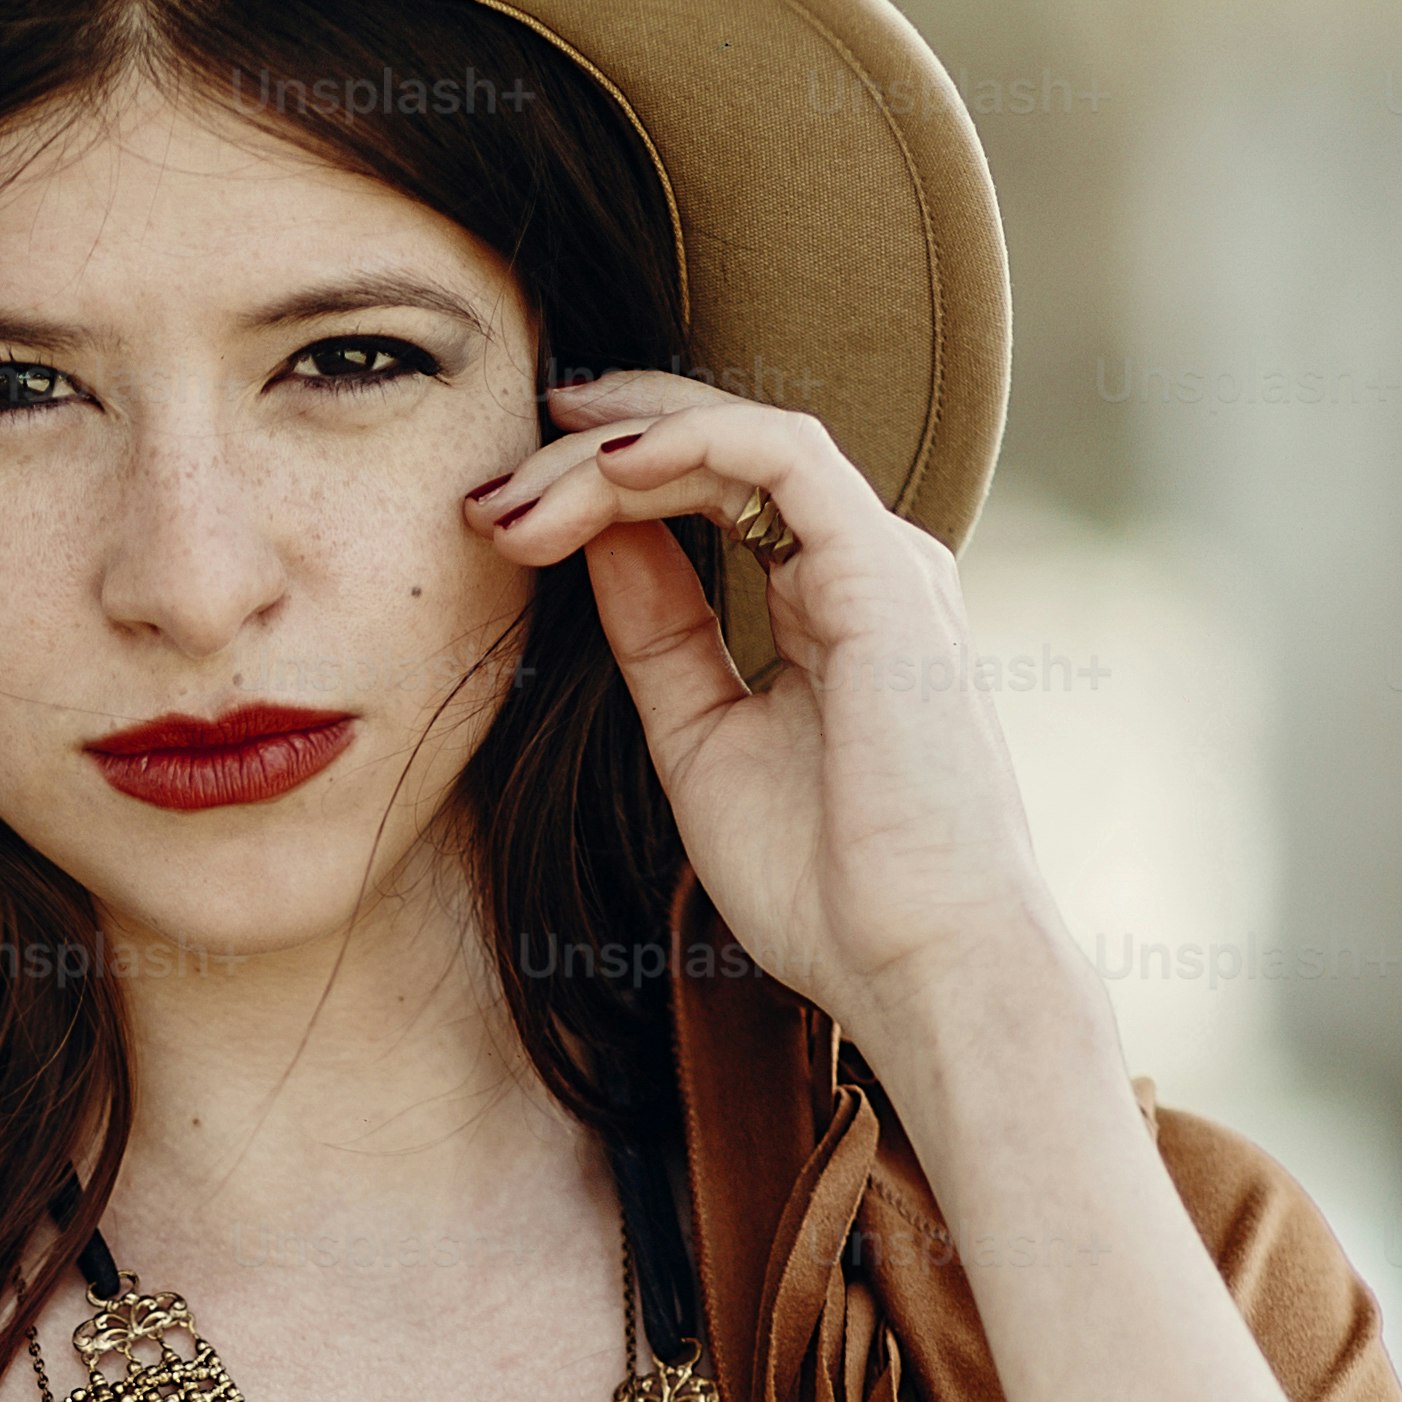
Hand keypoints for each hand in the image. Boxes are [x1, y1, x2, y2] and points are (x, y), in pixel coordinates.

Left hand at [468, 372, 1112, 1090]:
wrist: (917, 961)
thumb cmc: (826, 884)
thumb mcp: (701, 739)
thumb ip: (658, 636)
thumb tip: (597, 540)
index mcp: (831, 604)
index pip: (711, 493)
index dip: (599, 484)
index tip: (498, 515)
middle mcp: (862, 566)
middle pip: (714, 454)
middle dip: (586, 457)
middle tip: (485, 493)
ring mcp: (880, 563)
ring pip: (739, 440)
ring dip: (614, 451)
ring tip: (520, 497)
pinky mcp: (885, 574)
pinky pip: (782, 457)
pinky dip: (688, 442)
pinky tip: (603, 469)